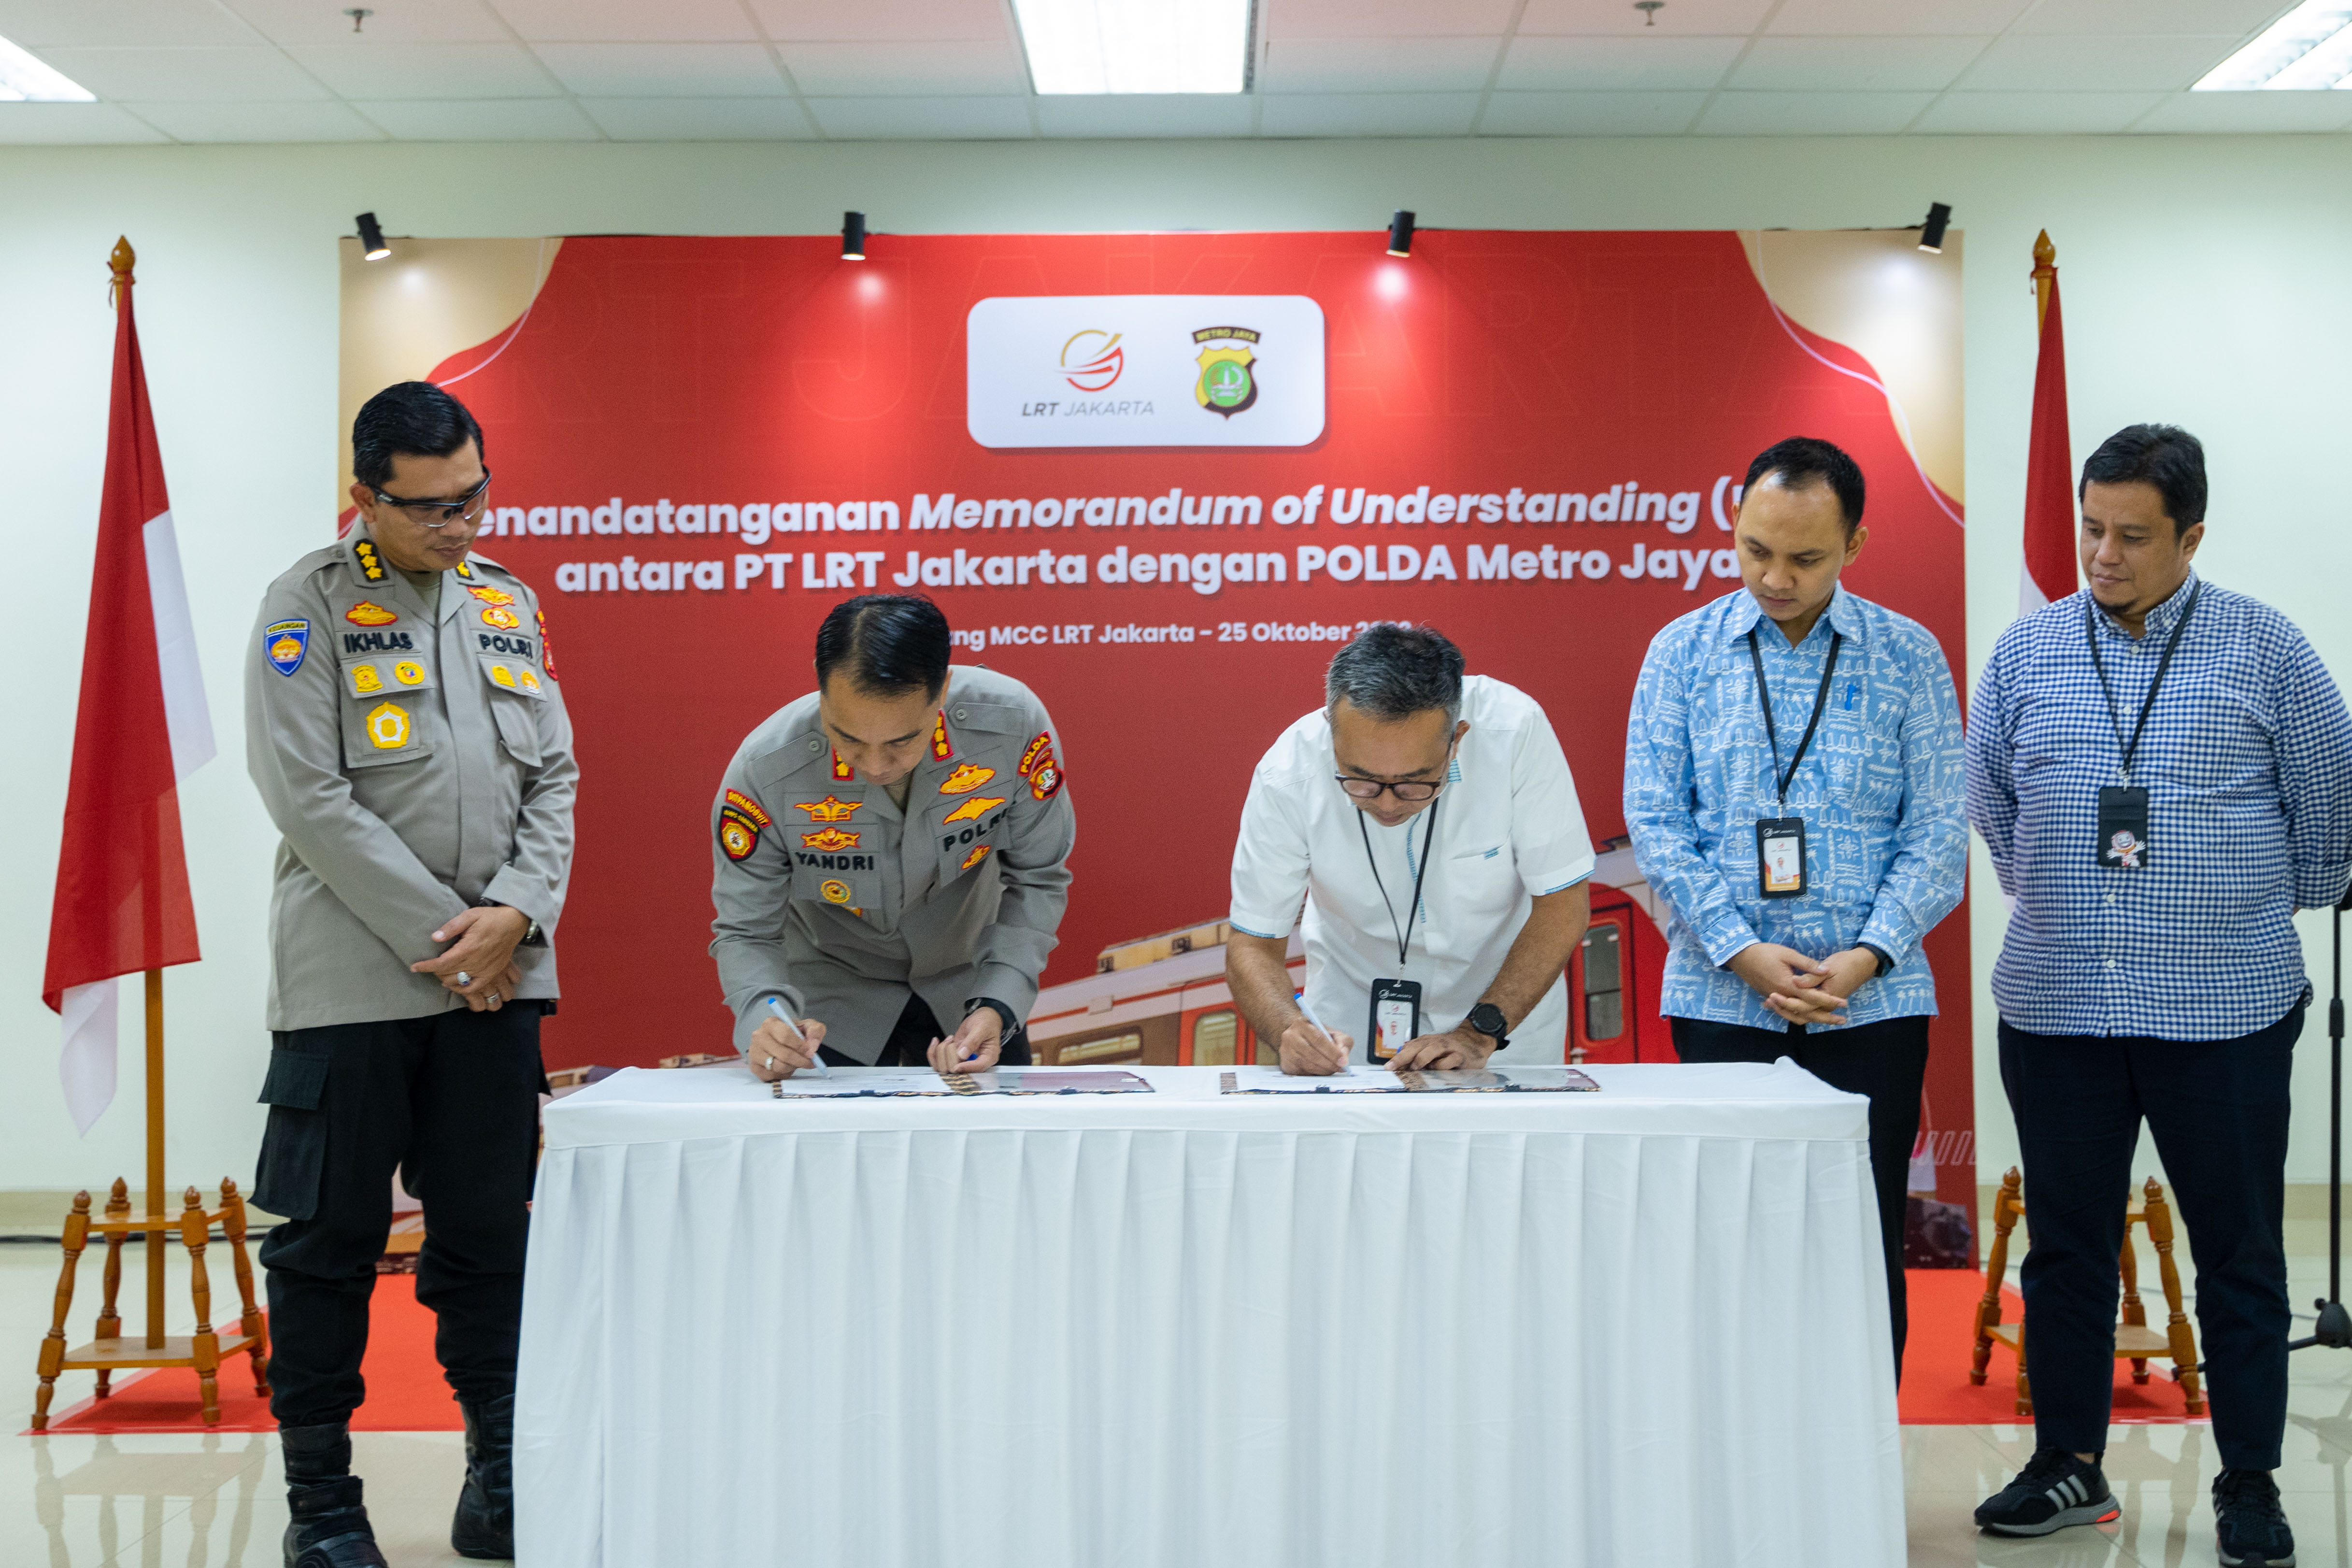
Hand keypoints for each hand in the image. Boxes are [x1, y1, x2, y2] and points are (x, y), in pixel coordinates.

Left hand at [411, 905, 531, 1009]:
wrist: (513, 923)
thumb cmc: (490, 918)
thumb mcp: (470, 915)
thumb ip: (451, 927)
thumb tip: (434, 937)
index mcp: (469, 947)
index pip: (442, 963)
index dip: (426, 966)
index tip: (414, 967)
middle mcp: (476, 962)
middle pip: (448, 974)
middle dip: (434, 971)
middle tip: (428, 965)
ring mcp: (485, 970)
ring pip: (459, 982)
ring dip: (446, 979)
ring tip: (440, 972)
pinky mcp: (492, 973)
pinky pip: (475, 987)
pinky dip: (463, 989)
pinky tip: (456, 984)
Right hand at [747, 1013, 827, 1080]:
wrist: (779, 1042)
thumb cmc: (793, 1034)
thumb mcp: (807, 1027)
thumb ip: (815, 1031)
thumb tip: (812, 1047)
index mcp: (771, 1023)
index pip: (785, 1035)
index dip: (800, 1046)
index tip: (810, 1053)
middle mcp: (759, 1036)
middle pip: (783, 1054)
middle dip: (800, 1060)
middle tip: (809, 1063)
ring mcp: (754, 1052)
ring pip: (778, 1066)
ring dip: (792, 1067)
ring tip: (797, 1063)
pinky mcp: (754, 1067)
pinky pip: (772, 1075)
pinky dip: (783, 1074)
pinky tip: (786, 1067)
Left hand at [929, 1007, 1003, 1075]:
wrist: (982, 1018)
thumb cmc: (987, 1022)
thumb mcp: (981, 1028)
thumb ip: (973, 1041)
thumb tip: (962, 1054)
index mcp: (988, 1058)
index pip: (977, 1068)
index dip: (966, 1067)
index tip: (957, 1062)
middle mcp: (975, 1062)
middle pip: (958, 1070)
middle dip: (949, 1054)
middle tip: (951, 1040)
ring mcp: (963, 1061)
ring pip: (945, 1068)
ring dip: (941, 1052)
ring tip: (949, 1039)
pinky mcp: (953, 1058)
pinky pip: (939, 1062)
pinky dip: (933, 1052)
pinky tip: (936, 1042)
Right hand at [1277, 1016, 1351, 1075]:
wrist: (1297, 1038)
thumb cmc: (1317, 1035)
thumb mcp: (1332, 1033)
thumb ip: (1342, 1042)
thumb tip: (1344, 1057)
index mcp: (1302, 1024)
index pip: (1319, 1039)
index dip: (1332, 1052)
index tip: (1342, 1061)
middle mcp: (1290, 1036)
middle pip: (1312, 1054)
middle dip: (1329, 1064)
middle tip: (1339, 1068)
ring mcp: (1285, 1051)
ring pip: (1307, 1065)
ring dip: (1323, 1070)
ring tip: (1332, 1070)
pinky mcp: (1285, 1064)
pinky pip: (1302, 1073)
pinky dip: (1314, 1074)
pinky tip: (1321, 1072)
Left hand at [1388, 1023, 1496, 1072]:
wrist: (1473, 1042)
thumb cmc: (1450, 1048)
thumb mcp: (1431, 1049)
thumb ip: (1417, 1054)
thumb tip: (1399, 1063)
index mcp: (1426, 1042)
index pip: (1409, 1048)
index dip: (1398, 1058)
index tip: (1388, 1067)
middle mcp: (1435, 1043)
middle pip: (1416, 1048)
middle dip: (1403, 1058)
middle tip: (1393, 1067)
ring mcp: (1448, 1048)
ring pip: (1431, 1050)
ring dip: (1421, 1059)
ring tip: (1414, 1068)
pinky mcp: (1460, 1056)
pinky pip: (1449, 1061)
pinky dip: (1442, 1066)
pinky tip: (1438, 1071)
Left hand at [1765, 947, 1880, 1027]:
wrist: (1863, 963)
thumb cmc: (1847, 963)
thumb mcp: (1830, 966)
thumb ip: (1811, 975)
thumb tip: (1795, 981)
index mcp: (1827, 996)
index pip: (1804, 1005)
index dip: (1786, 1001)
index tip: (1772, 996)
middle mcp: (1826, 1004)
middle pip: (1801, 1013)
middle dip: (1783, 1008)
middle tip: (1766, 1003)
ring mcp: (1825, 1004)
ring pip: (1803, 1014)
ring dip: (1786, 1010)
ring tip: (1769, 1004)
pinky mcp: (1823, 1000)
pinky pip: (1807, 1009)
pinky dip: (1793, 1007)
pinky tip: (1779, 1002)